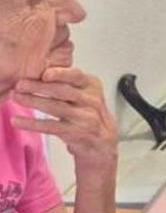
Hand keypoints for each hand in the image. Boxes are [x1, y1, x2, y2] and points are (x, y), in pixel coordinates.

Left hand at [11, 67, 117, 186]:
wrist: (102, 139)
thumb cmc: (87, 112)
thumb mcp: (84, 93)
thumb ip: (67, 82)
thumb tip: (38, 73)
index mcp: (92, 86)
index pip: (76, 76)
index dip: (60, 74)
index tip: (44, 74)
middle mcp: (91, 100)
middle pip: (63, 91)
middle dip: (39, 87)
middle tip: (20, 85)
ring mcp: (85, 117)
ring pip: (56, 108)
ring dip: (33, 102)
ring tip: (16, 97)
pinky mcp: (76, 133)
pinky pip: (51, 126)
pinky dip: (32, 123)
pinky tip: (18, 121)